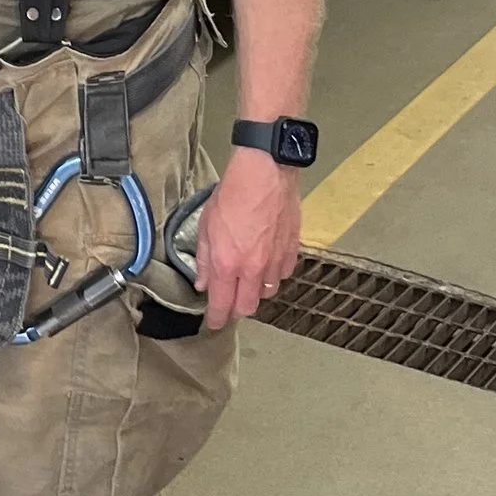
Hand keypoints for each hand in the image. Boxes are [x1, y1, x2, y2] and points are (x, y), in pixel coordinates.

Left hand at [191, 146, 303, 329]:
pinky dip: (274, 275)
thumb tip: (203, 282)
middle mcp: (253, 269)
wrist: (265, 173)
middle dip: (236, 310)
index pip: (222, 305)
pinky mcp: (292, 251)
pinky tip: (266, 263)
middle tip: (229, 302)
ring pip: (267, 293)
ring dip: (256, 292)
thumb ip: (205, 260)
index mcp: (227, 264)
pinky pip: (283, 275)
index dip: (216, 319)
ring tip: (247, 279)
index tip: (213, 322)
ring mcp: (275, 261)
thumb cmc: (232, 194)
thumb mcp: (206, 225)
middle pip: (248, 308)